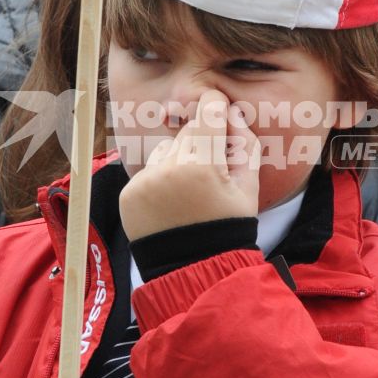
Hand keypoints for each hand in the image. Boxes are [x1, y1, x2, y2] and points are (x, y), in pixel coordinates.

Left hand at [119, 89, 260, 240]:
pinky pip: (148, 170)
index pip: (209, 109)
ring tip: (190, 191)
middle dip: (202, 143)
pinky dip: (160, 180)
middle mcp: (169, 168)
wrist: (194, 267)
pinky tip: (172, 202)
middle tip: (211, 174)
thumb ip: (245, 143)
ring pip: (166, 148)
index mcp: (203, 165)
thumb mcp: (248, 187)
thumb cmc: (227, 225)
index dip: (218, 110)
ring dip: (179, 159)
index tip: (221, 117)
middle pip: (189, 130)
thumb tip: (232, 111)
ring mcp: (145, 181)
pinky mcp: (128, 193)